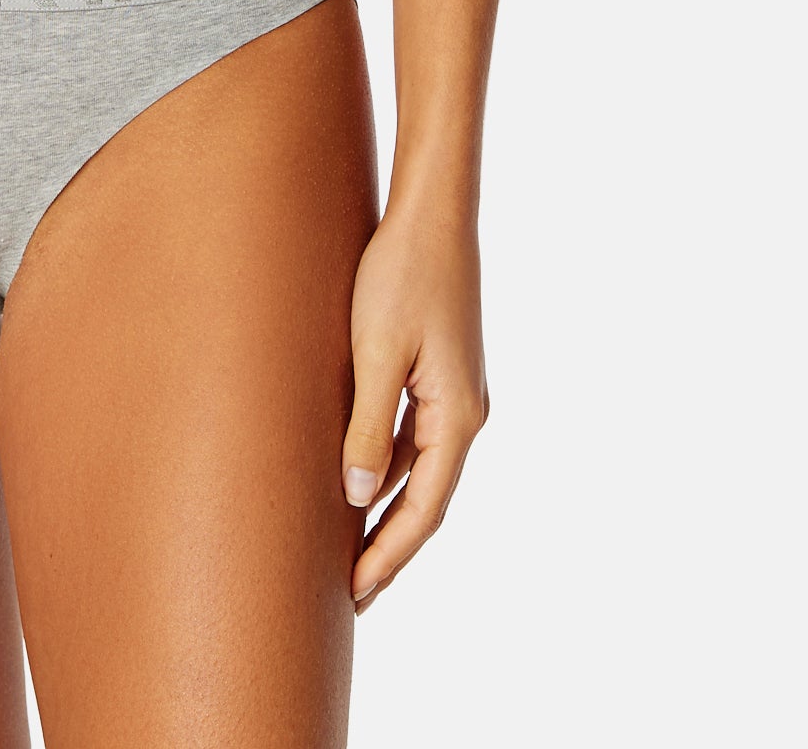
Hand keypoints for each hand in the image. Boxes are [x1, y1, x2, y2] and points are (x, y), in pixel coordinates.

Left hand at [341, 200, 489, 610]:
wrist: (433, 211)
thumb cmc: (401, 274)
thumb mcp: (376, 354)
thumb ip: (366, 428)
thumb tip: (355, 498)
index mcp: (457, 418)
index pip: (424, 511)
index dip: (389, 556)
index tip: (356, 596)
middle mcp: (465, 412)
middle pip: (426, 499)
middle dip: (389, 546)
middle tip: (350, 594)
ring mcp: (455, 391)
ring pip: (416, 467)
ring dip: (382, 505)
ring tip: (342, 544)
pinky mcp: (439, 369)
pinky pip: (410, 433)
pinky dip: (383, 463)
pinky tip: (352, 474)